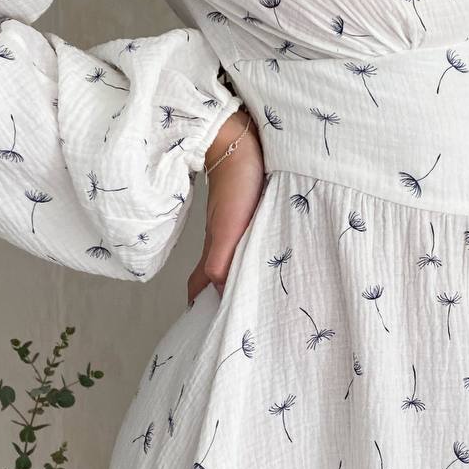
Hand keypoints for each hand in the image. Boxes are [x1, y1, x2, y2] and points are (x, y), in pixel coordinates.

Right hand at [187, 109, 264, 305]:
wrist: (242, 142)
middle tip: (239, 316)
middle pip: (217, 274)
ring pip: (235, 258)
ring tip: (257, 294)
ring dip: (240, 276)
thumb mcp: (228, 227)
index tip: (208, 326)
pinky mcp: (251, 211)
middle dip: (222, 296)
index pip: (200, 285)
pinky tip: (268, 256)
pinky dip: (254, 254)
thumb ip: (221, 260)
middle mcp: (224, 240)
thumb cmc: (236, 184)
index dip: (200, 305)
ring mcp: (237, 225)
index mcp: (216, 248)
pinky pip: (250, 241)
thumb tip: (219, 293)